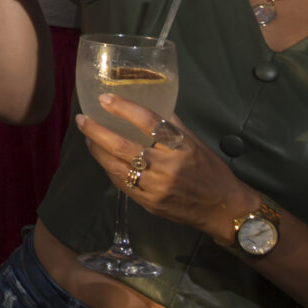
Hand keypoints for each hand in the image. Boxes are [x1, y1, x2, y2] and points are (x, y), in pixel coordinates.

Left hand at [76, 95, 254, 242]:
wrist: (225, 209)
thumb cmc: (212, 171)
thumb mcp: (196, 143)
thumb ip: (172, 125)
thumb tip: (151, 104)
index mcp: (180, 147)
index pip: (148, 122)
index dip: (124, 108)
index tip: (105, 98)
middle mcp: (167, 166)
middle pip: (123, 146)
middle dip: (97, 131)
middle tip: (82, 119)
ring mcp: (156, 187)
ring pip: (117, 167)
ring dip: (98, 151)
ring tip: (88, 136)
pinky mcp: (150, 203)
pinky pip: (122, 184)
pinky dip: (109, 169)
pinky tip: (103, 159)